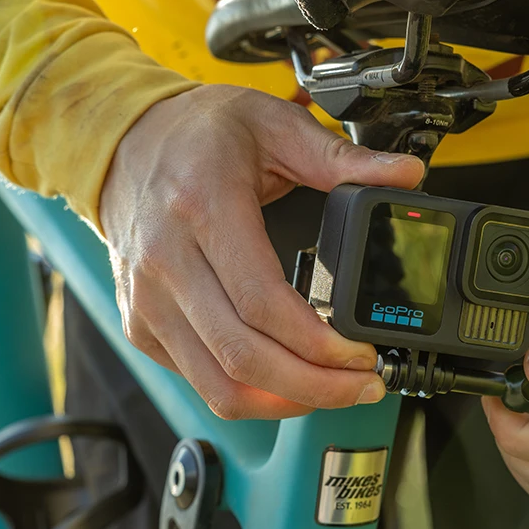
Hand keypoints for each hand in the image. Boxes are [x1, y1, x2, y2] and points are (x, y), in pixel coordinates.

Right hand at [100, 85, 424, 419]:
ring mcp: (148, 300)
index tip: (361, 353)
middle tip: (363, 385)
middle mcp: (166, 262)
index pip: (262, 303)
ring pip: (218, 384)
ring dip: (284, 403)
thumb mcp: (274, 124)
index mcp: (202, 208)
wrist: (123, 142)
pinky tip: (286, 382)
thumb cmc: (194, 134)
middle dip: (315, 387)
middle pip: (244, 357)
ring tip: (333, 392)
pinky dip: (248, 393)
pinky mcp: (141, 323)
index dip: (319, 344)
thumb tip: (405, 175)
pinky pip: (198, 379)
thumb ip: (341, 158)